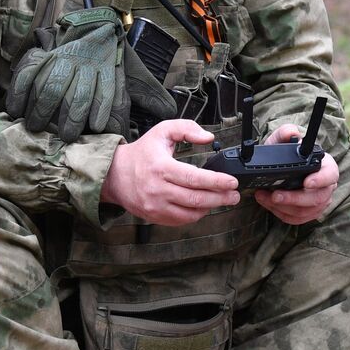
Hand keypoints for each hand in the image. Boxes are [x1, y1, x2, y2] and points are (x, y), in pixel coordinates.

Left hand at [6, 7, 123, 141]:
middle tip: (36, 129)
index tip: (14, 113)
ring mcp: (90, 67)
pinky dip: (100, 111)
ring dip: (72, 118)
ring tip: (67, 137)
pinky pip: (105, 94)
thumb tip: (14, 111)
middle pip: (53, 87)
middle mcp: (69, 60)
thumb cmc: (66, 62)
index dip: (19, 94)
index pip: (30, 74)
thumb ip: (31, 80)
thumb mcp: (46, 62)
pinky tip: (95, 127)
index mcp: (50, 57)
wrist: (99, 39)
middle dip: (42, 111)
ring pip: (80, 95)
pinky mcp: (107, 74)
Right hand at [101, 119, 240, 225]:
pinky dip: (196, 214)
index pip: (194, 178)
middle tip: (234, 195)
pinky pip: (181, 220)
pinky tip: (203, 206)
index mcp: (161, 167)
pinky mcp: (154, 216)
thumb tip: (208, 137)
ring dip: (210, 208)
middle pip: (196, 199)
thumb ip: (186, 129)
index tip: (232, 182)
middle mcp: (158, 189)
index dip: (216, 182)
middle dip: (220, 198)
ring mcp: (155, 206)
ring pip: (191, 213)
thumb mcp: (162, 131)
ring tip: (222, 200)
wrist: (115, 175)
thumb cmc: (142, 153)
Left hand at [252, 124, 338, 224]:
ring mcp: (319, 201)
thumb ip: (285, 133)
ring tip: (264, 197)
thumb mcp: (281, 140)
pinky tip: (268, 203)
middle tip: (275, 195)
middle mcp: (326, 186)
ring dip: (283, 207)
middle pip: (317, 198)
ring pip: (306, 211)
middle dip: (294, 198)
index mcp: (325, 165)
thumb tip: (291, 133)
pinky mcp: (308, 212)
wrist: (277, 167)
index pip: (331, 174)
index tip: (307, 182)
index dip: (321, 180)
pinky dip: (280, 213)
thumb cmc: (284, 153)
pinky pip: (297, 219)